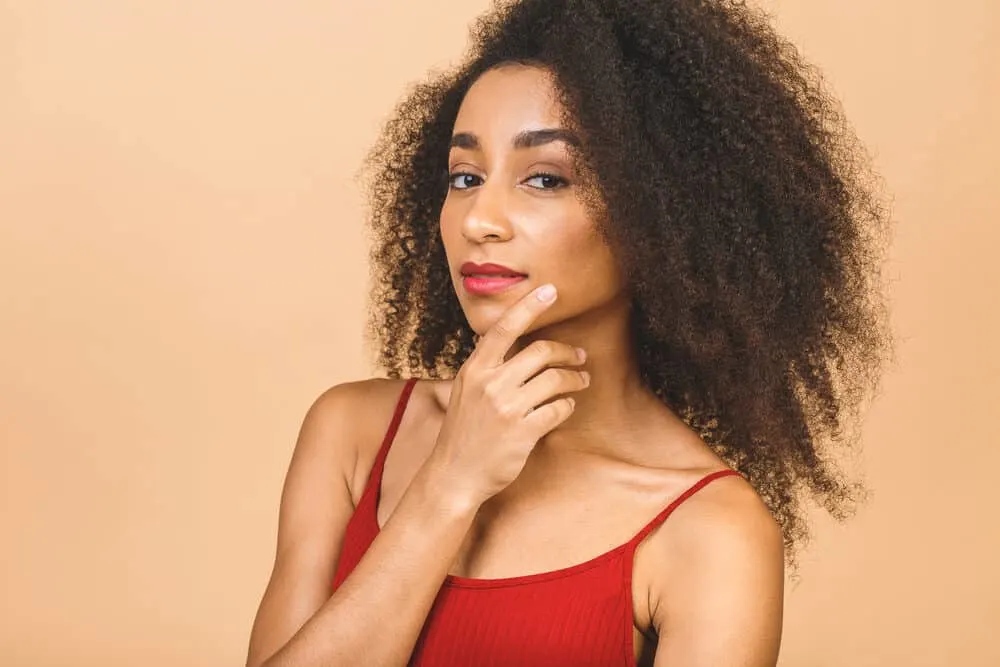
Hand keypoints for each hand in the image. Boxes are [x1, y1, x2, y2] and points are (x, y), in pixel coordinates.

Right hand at [427, 283, 589, 507]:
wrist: (454, 475)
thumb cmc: (463, 432)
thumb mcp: (465, 391)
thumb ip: (485, 366)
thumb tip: (506, 338)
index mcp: (474, 369)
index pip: (504, 328)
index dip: (529, 305)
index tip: (550, 290)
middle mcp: (489, 384)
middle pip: (540, 351)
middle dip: (567, 352)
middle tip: (579, 357)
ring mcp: (506, 408)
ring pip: (555, 379)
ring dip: (575, 378)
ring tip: (581, 381)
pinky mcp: (522, 431)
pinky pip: (558, 409)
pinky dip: (568, 406)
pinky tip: (566, 407)